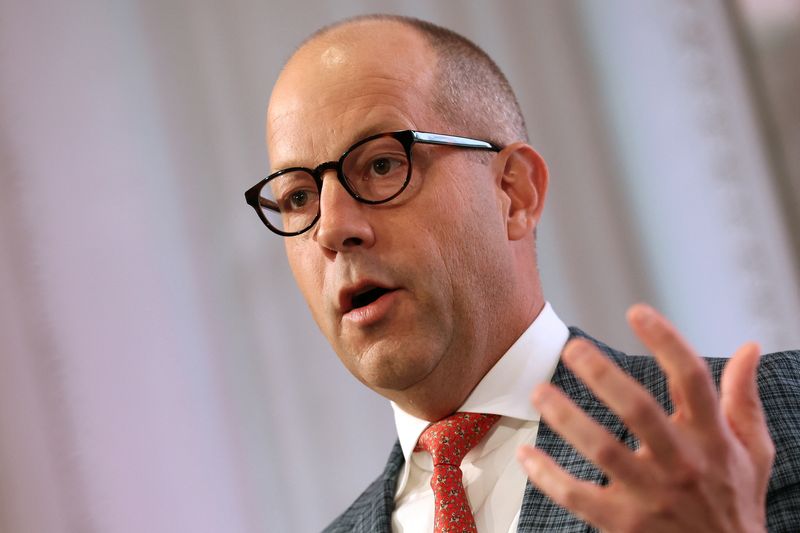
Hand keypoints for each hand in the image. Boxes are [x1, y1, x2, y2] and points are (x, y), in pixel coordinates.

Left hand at [517, 304, 774, 531]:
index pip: (692, 379)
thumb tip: (748, 349)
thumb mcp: (752, 450)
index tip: (637, 312)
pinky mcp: (623, 523)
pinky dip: (548, 477)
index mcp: (711, 438)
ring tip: (540, 391)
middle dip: (604, 375)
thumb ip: (743, 398)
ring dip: (567, 418)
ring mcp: (650, 495)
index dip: (666, 341)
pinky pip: (578, 498)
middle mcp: (680, 463)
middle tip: (573, 348)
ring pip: (603, 450)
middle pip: (640, 411)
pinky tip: (527, 454)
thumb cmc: (734, 501)